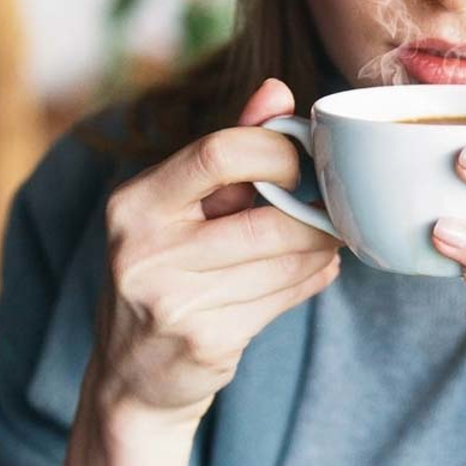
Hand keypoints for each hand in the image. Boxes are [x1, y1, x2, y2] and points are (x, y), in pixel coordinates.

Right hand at [90, 77, 343, 435]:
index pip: (219, 153)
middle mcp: (144, 251)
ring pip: (284, 261)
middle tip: (334, 208)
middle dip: (313, 214)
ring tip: (326, 239)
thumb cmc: (166, 269)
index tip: (299, 162)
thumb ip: (229, 145)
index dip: (277, 152)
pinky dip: (312, 278)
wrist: (131, 376)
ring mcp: (173, 303)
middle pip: (266, 219)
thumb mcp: (179, 205)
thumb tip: (277, 89)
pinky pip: (286, 297)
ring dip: (320, 248)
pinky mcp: (206, 342)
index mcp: (135, 203)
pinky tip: (315, 269)